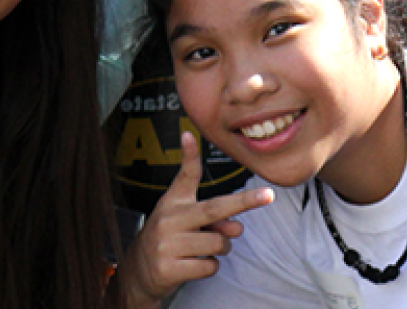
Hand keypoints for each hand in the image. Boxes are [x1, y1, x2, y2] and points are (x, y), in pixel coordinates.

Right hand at [119, 132, 272, 308]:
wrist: (139, 272)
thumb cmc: (169, 239)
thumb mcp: (185, 221)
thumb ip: (213, 218)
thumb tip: (238, 227)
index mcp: (173, 202)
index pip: (184, 175)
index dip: (188, 154)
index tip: (188, 134)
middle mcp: (169, 219)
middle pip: (214, 208)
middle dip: (244, 201)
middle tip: (268, 196)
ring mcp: (167, 244)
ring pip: (218, 243)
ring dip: (220, 249)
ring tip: (202, 250)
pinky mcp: (168, 268)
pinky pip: (209, 266)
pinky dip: (209, 267)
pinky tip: (193, 264)